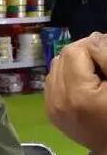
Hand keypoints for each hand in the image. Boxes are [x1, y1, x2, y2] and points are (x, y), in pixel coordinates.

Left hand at [46, 33, 106, 154]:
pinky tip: (82, 83)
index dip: (93, 45)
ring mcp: (51, 109)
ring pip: (55, 70)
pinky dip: (66, 78)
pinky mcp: (51, 114)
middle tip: (103, 62)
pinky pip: (52, 84)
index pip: (73, 51)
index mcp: (77, 93)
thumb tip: (93, 40)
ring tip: (94, 72)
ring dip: (73, 65)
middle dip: (82, 54)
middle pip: (61, 58)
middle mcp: (57, 101)